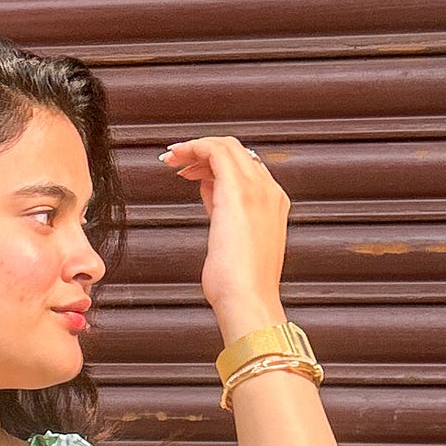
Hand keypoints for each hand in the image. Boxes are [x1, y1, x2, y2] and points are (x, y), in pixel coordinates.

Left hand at [159, 134, 289, 336]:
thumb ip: (223, 211)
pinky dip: (193, 148)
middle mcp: (269, 191)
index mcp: (273, 204)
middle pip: (237, 151)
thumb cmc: (240, 283)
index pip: (245, 168)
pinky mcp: (238, 191)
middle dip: (202, 150)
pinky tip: (176, 158)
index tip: (192, 172)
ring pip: (226, 146)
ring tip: (171, 159)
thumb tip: (209, 190)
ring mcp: (257, 189)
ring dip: (195, 148)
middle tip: (176, 160)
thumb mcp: (231, 240)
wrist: (248, 299)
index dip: (215, 164)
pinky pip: (215, 151)